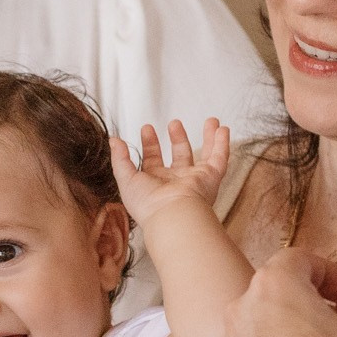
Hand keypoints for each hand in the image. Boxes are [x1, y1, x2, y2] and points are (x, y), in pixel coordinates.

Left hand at [110, 118, 228, 232]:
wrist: (172, 215)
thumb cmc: (147, 204)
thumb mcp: (125, 178)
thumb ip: (120, 158)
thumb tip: (114, 141)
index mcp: (156, 183)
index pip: (153, 160)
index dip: (150, 144)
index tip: (146, 129)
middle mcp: (177, 181)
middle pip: (180, 155)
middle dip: (177, 138)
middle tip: (174, 123)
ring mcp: (195, 179)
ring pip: (205, 155)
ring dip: (207, 137)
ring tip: (210, 121)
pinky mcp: (210, 177)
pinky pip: (220, 158)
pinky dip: (222, 143)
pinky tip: (222, 129)